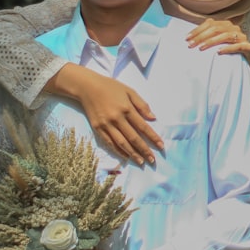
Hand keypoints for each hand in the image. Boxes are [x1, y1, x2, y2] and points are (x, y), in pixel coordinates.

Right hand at [47, 64, 163, 164]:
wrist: (87, 87)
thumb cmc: (111, 87)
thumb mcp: (129, 91)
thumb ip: (142, 105)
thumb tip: (153, 118)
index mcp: (127, 108)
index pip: (143, 127)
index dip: (153, 137)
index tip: (161, 146)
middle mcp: (117, 118)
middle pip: (133, 138)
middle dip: (144, 150)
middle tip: (153, 160)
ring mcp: (106, 125)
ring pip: (121, 143)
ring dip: (132, 154)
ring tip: (141, 162)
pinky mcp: (97, 129)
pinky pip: (109, 143)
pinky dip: (118, 151)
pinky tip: (126, 156)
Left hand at [187, 18, 249, 55]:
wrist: (246, 64)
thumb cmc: (228, 54)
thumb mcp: (217, 43)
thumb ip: (207, 37)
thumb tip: (189, 38)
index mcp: (226, 25)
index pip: (210, 23)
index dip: (197, 30)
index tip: (186, 38)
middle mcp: (235, 28)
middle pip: (216, 29)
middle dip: (201, 37)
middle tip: (191, 45)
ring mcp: (242, 37)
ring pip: (226, 36)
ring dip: (212, 41)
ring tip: (201, 48)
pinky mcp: (248, 47)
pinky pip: (238, 46)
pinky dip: (227, 48)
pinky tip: (218, 52)